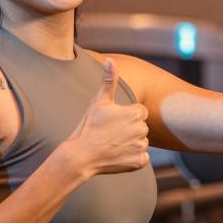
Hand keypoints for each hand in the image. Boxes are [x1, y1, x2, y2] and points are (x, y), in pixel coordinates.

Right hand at [61, 58, 150, 176]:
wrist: (81, 155)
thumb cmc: (89, 126)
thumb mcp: (99, 101)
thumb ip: (109, 80)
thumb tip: (111, 60)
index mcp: (136, 113)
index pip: (140, 112)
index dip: (126, 116)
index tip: (113, 121)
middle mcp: (142, 129)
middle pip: (141, 127)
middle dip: (129, 129)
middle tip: (110, 133)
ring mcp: (141, 147)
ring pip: (141, 142)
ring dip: (131, 143)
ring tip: (112, 144)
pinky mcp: (139, 162)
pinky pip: (142, 158)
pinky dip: (132, 158)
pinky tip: (118, 155)